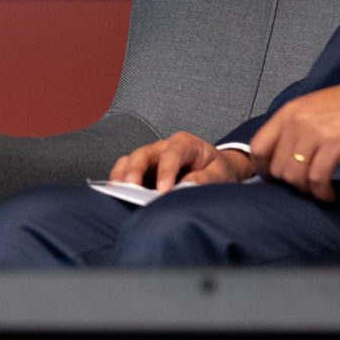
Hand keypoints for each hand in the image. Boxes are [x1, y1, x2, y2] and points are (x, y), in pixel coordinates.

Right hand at [108, 131, 252, 190]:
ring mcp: (150, 159)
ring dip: (122, 177)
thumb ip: (204, 179)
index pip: (171, 154)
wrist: (214, 171)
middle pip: (142, 154)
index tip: (163, 192)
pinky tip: (119, 195)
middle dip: (135, 171)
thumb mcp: (220, 174)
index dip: (165, 172)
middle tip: (131, 189)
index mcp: (184, 143)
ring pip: (129, 161)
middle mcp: (163, 147)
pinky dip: (119, 182)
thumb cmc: (216, 170)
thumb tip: (185, 187)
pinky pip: (124, 172)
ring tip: (119, 193)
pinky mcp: (142, 171)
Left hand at [246, 62, 339, 201]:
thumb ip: (295, 128)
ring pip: (295, 176)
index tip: (273, 180)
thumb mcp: (313, 110)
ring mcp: (314, 133)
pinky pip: (317, 179)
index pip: (258, 147)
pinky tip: (330, 194)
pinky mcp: (334, 145)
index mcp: (287, 112)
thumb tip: (282, 157)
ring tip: (320, 189)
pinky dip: (322, 192)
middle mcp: (296, 122)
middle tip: (306, 185)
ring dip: (307, 190)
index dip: (262, 169)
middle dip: (291, 183)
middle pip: (277, 167)